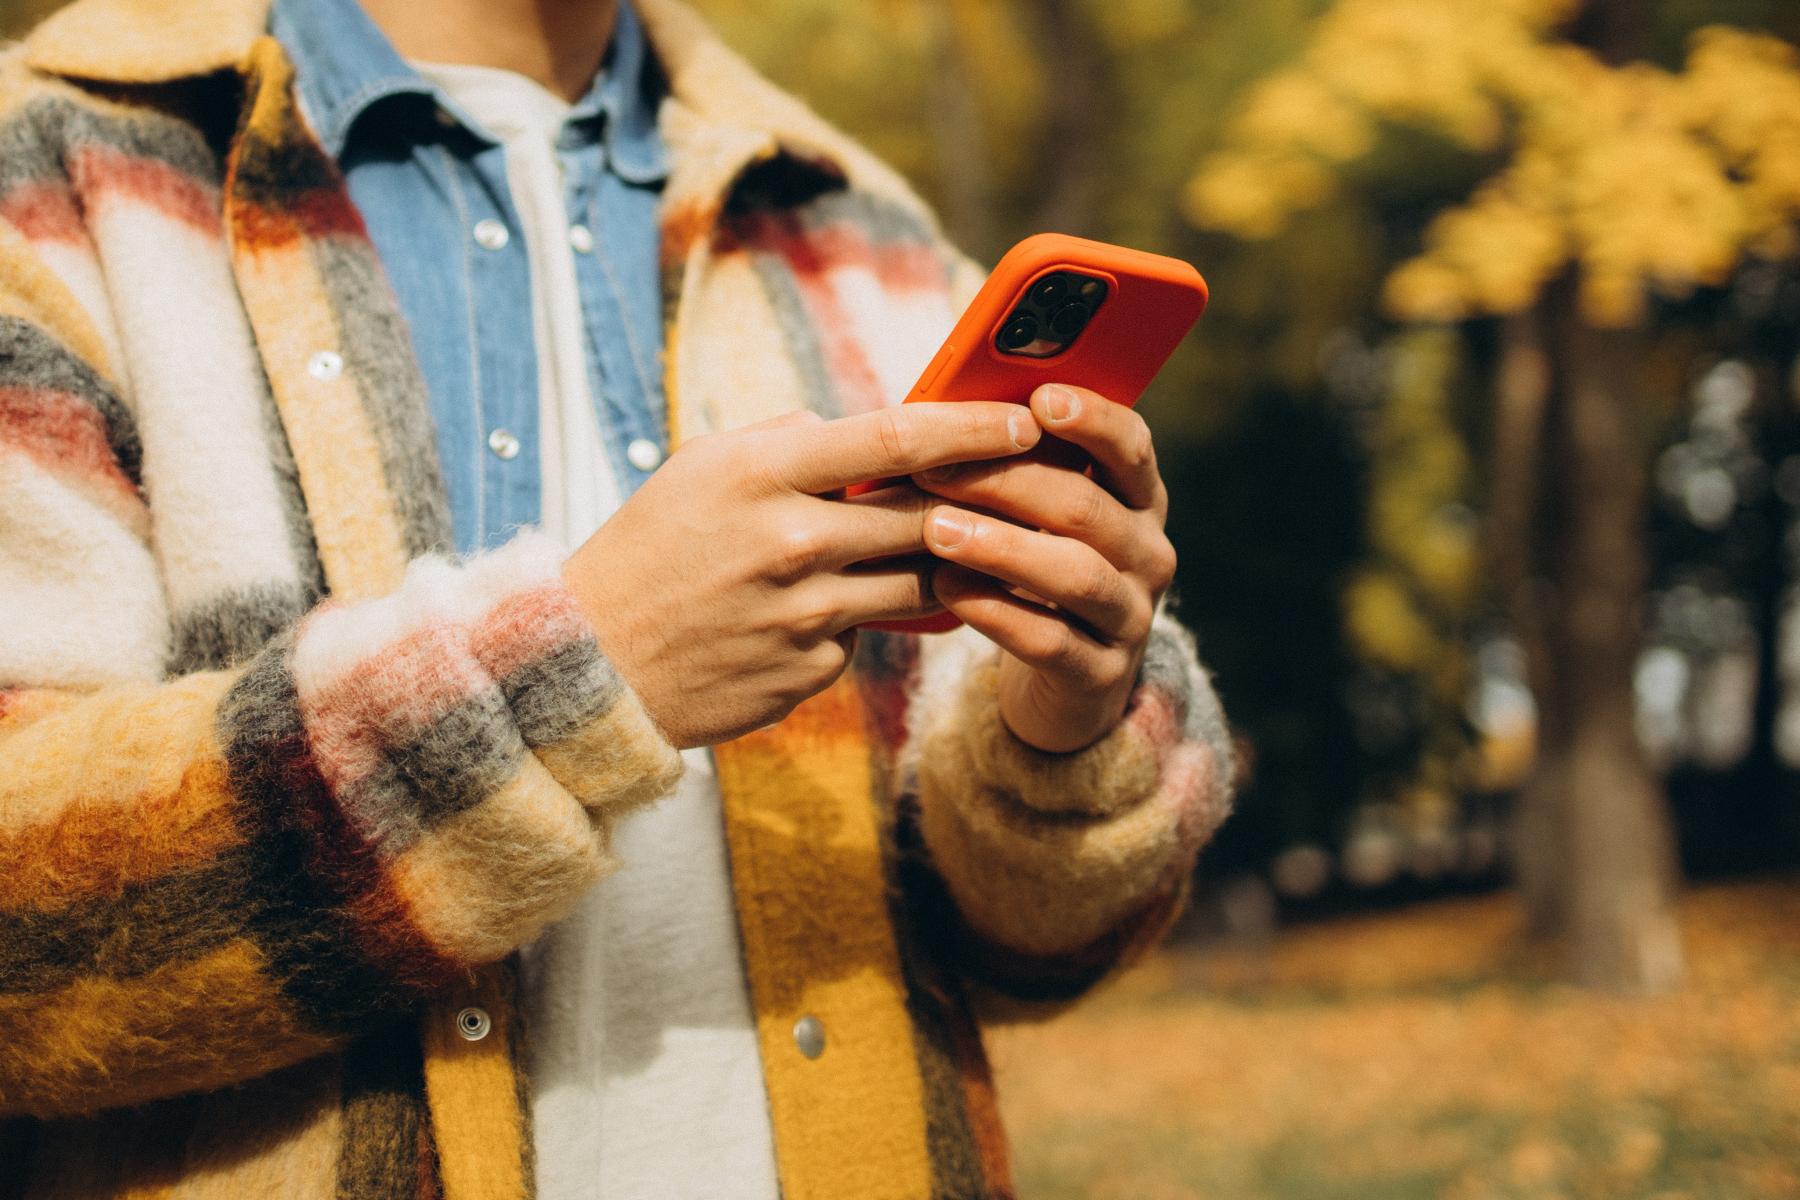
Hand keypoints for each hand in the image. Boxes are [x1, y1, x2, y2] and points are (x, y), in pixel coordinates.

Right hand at [564, 403, 1039, 747]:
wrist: (590, 664)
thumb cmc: (648, 549)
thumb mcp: (701, 469)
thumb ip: (786, 441)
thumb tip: (861, 432)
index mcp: (762, 473)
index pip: (896, 439)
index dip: (972, 430)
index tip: (1025, 422)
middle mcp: (792, 542)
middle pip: (927, 516)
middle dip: (986, 502)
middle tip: (1028, 490)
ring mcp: (804, 615)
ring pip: (917, 584)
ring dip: (941, 565)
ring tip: (951, 548)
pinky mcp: (809, 672)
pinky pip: (865, 637)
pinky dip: (861, 621)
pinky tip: (818, 618)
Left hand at [912, 384, 1176, 752]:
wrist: (1069, 680)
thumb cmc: (1039, 570)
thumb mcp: (1043, 517)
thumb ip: (1019, 467)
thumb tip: (946, 410)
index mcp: (1139, 499)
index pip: (1131, 446)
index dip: (1091, 418)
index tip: (1039, 398)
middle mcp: (1148, 554)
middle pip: (1085, 507)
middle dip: (1006, 481)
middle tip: (934, 468)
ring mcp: (1131, 616)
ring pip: (1074, 573)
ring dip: (1000, 546)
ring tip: (936, 529)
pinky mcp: (1100, 674)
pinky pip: (1049, 639)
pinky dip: (994, 610)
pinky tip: (946, 587)